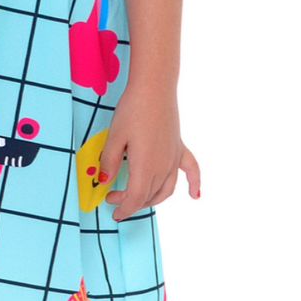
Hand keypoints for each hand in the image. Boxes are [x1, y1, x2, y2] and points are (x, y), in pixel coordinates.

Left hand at [99, 82, 200, 221]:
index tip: (114, 212)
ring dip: (152, 199)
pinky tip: (195, 196)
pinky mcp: (180, 148)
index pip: (135, 198)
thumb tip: (104, 181)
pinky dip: (194, 184)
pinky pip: (191, 170)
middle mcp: (163, 167)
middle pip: (148, 195)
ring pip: (166, 189)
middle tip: (114, 197)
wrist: (154, 88)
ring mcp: (173, 158)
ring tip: (138, 198)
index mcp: (145, 167)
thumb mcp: (114, 137)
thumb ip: (109, 162)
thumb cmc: (133, 110)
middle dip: (131, 202)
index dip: (124, 209)